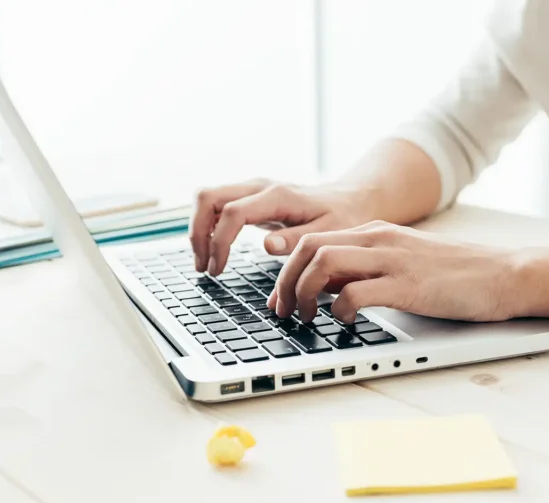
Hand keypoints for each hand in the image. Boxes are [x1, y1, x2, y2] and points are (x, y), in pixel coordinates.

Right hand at [188, 179, 370, 275]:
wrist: (350, 200)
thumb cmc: (342, 219)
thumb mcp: (328, 234)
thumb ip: (296, 240)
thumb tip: (267, 247)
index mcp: (277, 196)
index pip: (232, 213)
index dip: (219, 242)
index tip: (218, 270)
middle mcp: (259, 187)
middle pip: (207, 197)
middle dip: (197, 233)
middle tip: (204, 267)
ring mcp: (252, 189)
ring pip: (206, 198)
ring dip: (198, 230)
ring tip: (205, 263)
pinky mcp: (249, 197)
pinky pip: (216, 205)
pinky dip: (207, 227)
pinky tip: (213, 251)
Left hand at [268, 221, 523, 323]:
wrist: (506, 274)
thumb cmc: (456, 276)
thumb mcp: (401, 263)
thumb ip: (365, 269)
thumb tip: (326, 289)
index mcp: (375, 232)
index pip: (312, 240)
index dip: (286, 271)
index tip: (279, 300)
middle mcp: (379, 239)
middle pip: (308, 248)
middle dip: (285, 282)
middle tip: (282, 313)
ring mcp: (393, 260)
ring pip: (322, 263)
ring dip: (303, 293)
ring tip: (306, 318)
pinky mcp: (408, 285)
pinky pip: (355, 292)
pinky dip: (338, 310)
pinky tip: (343, 322)